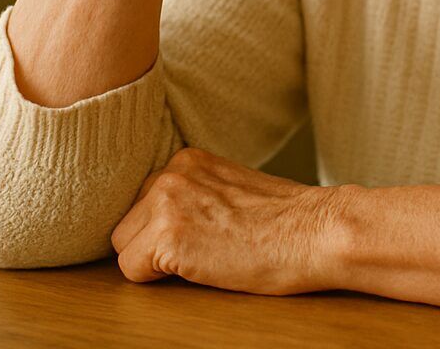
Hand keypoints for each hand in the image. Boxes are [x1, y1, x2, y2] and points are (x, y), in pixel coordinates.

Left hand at [110, 146, 347, 294]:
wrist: (316, 232)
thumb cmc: (287, 220)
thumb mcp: (231, 187)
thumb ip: (196, 191)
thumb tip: (167, 216)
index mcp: (188, 159)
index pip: (144, 199)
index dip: (163, 226)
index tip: (194, 236)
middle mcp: (171, 173)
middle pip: (127, 221)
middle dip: (152, 242)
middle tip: (199, 251)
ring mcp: (167, 203)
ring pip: (124, 245)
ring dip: (153, 260)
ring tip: (201, 259)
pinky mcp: (168, 237)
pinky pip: (131, 270)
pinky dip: (157, 280)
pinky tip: (198, 270)